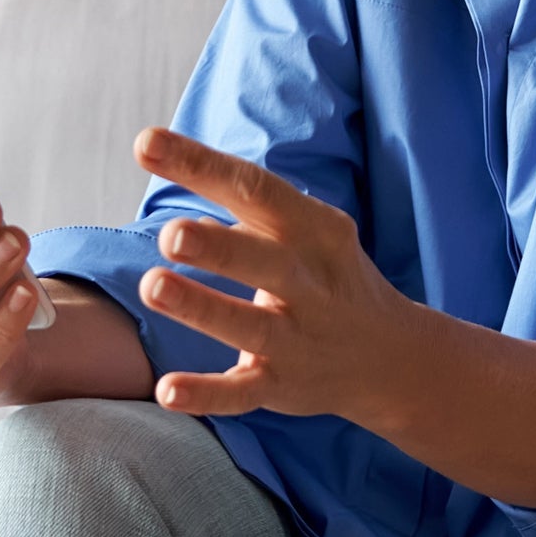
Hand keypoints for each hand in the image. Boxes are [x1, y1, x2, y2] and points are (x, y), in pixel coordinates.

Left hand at [134, 126, 409, 423]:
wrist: (389, 355)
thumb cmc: (323, 270)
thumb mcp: (305, 228)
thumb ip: (248, 204)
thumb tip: (168, 159)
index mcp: (313, 228)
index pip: (256, 188)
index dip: (201, 165)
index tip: (147, 144)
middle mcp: (309, 280)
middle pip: (263, 259)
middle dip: (216, 247)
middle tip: (169, 234)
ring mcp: (297, 337)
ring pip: (249, 325)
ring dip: (201, 307)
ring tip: (153, 286)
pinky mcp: (282, 386)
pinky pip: (243, 392)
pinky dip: (206, 393)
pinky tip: (166, 390)